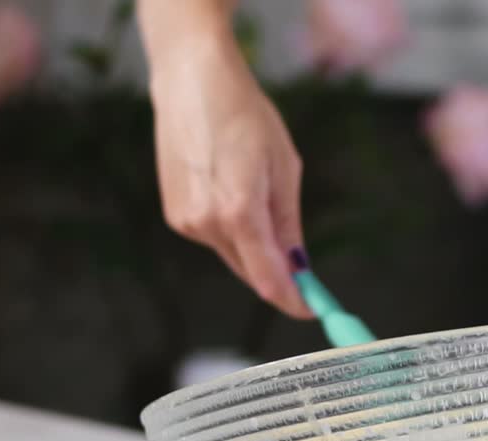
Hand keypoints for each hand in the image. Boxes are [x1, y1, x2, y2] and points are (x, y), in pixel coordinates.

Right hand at [149, 33, 309, 317]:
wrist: (191, 82)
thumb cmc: (244, 114)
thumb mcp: (283, 167)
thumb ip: (288, 225)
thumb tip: (299, 267)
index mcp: (239, 210)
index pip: (268, 277)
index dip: (292, 299)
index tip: (312, 311)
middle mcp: (206, 222)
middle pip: (251, 271)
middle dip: (278, 277)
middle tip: (305, 282)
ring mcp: (186, 221)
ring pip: (233, 255)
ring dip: (255, 250)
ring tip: (263, 202)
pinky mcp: (175, 214)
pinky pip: (214, 238)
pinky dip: (233, 233)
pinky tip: (236, 197)